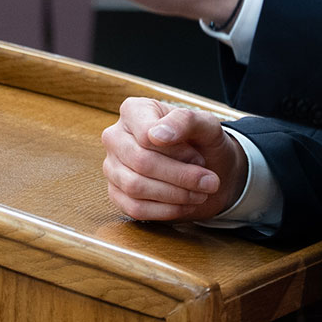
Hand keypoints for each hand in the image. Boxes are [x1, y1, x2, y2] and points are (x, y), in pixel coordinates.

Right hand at [101, 97, 246, 222]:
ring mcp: (112, 166)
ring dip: (176, 194)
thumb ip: (185, 121)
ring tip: (200, 192)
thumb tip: (157, 135)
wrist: (208, 170)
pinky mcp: (117, 194)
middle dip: (181, 176)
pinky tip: (185, 204)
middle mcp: (115, 137)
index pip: (146, 135)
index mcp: (133, 111)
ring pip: (135, 187)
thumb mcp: (206, 125)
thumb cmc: (203, 143)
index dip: (177, 152)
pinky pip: (135, 208)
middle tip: (210, 182)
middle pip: (141, 162)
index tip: (199, 157)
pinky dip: (166, 210)